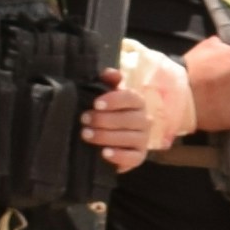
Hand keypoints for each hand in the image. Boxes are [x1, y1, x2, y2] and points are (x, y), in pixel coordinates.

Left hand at [83, 41, 186, 166]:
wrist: (113, 139)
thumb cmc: (108, 113)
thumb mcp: (107, 95)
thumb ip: (108, 82)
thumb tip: (108, 72)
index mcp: (137, 103)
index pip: (132, 98)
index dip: (114, 100)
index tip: (96, 103)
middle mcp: (144, 120)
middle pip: (130, 119)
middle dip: (105, 119)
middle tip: (84, 119)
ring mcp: (143, 140)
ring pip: (130, 138)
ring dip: (106, 136)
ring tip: (86, 134)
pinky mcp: (139, 157)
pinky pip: (134, 158)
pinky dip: (119, 156)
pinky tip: (104, 153)